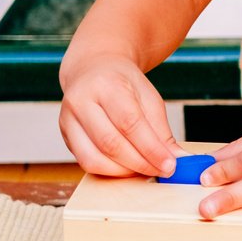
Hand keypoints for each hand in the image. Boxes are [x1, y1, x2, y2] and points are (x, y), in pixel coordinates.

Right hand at [58, 53, 182, 178]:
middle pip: (110, 143)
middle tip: (161, 171)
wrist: (93, 69)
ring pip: (94, 158)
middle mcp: (80, 101)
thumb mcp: (149, 97)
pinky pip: (86, 162)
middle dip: (140, 163)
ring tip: (145, 169)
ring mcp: (67, 119)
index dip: (151, 149)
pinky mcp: (65, 135)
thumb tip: (176, 159)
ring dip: (124, 171)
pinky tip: (127, 167)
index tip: (170, 165)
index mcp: (105, 85)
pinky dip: (110, 170)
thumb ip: (161, 130)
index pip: (130, 123)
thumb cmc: (124, 83)